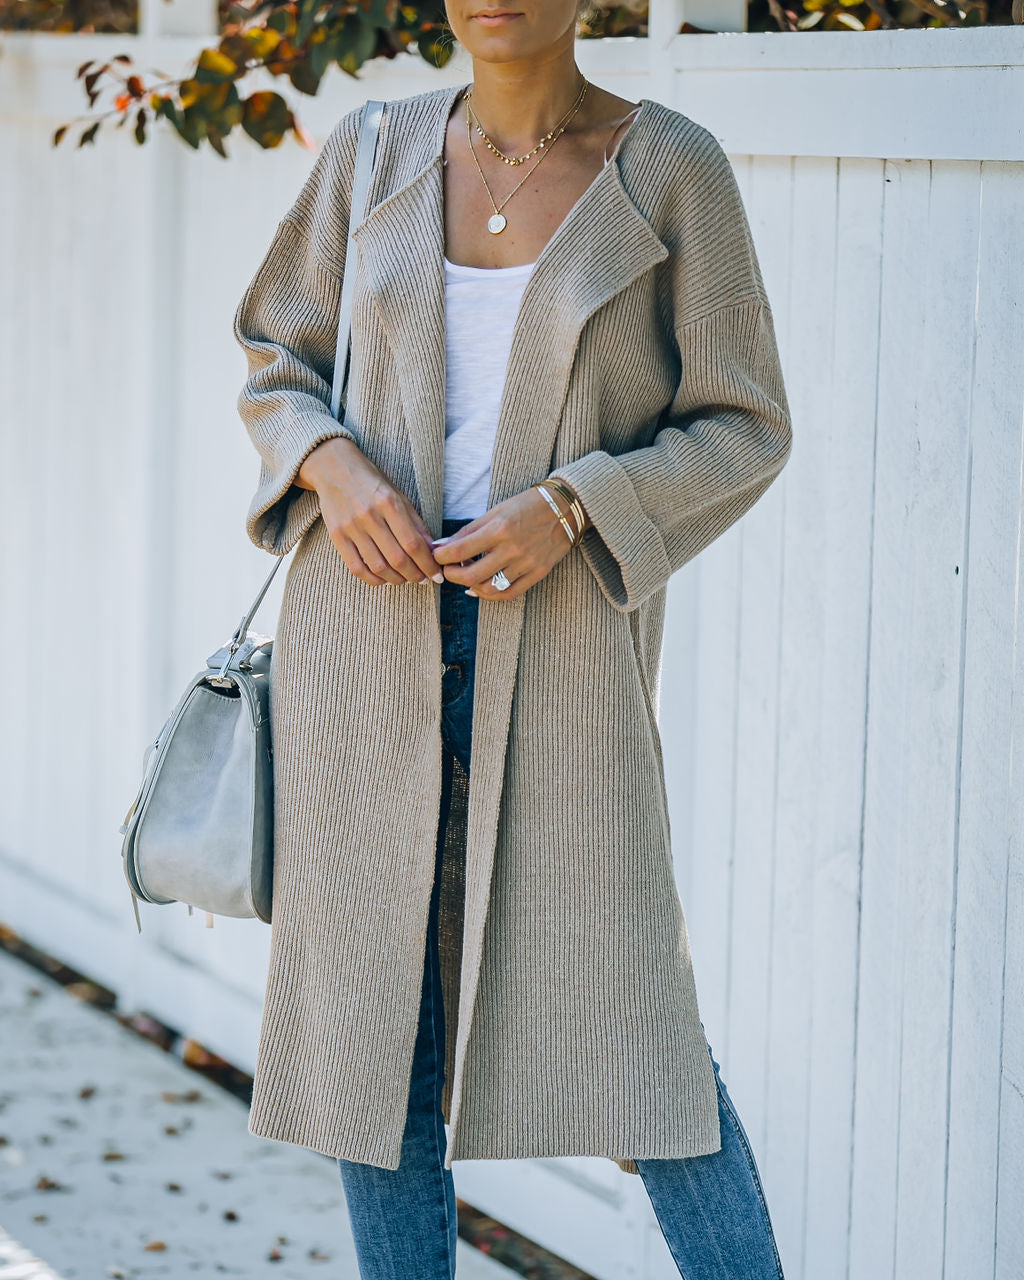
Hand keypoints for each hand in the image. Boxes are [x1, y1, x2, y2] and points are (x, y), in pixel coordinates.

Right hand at [298, 438, 444, 585]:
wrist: (334, 469)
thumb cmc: (371, 482)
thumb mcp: (398, 495)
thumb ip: (416, 523)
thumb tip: (433, 550)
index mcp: (389, 503)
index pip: (413, 543)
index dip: (428, 564)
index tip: (436, 575)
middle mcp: (369, 516)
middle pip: (398, 559)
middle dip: (415, 575)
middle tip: (423, 579)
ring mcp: (351, 528)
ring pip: (378, 567)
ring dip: (397, 580)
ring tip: (406, 579)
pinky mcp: (337, 537)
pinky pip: (356, 567)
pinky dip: (373, 579)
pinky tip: (384, 579)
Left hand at [431, 485, 580, 601]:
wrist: (566, 508)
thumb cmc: (527, 505)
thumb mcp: (496, 511)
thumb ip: (469, 531)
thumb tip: (442, 546)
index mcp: (500, 528)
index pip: (459, 550)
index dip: (441, 556)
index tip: (437, 555)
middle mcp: (513, 548)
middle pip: (471, 575)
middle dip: (452, 575)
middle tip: (447, 570)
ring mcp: (527, 563)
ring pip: (489, 589)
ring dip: (470, 586)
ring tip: (465, 578)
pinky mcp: (538, 573)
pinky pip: (509, 593)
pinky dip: (490, 595)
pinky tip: (481, 588)